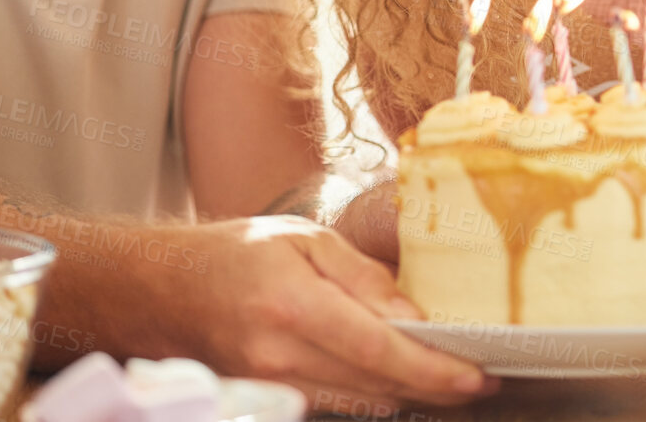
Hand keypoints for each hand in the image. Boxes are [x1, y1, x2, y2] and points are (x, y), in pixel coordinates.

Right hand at [183, 216, 495, 416]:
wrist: (165, 291)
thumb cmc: (237, 252)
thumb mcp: (304, 239)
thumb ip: (362, 277)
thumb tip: (414, 318)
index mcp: (292, 305)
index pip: (378, 349)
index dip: (432, 369)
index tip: (475, 375)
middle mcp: (280, 356)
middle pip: (376, 386)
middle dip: (434, 386)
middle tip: (480, 378)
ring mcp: (271, 387)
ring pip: (360, 404)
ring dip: (408, 395)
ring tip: (450, 378)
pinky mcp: (268, 401)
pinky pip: (335, 406)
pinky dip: (373, 395)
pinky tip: (399, 380)